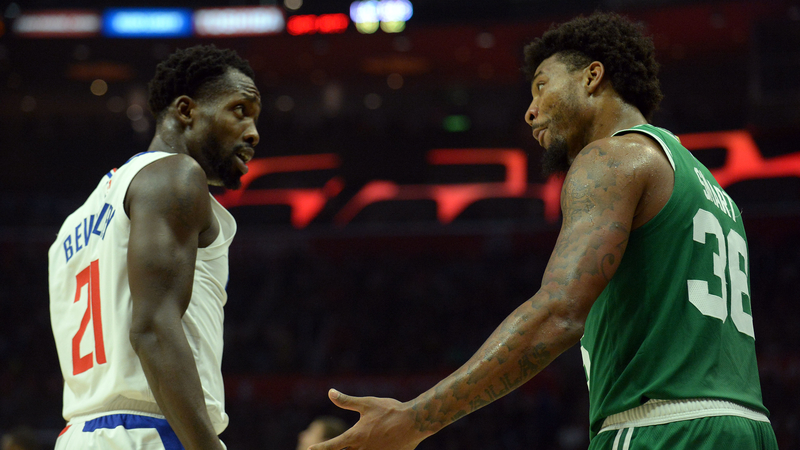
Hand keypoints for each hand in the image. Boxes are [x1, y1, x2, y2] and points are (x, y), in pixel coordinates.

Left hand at [307, 389, 430, 449]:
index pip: (332, 446)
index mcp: (355, 437)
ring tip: (350, 448)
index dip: (321, 448)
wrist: (413, 422)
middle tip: (329, 449)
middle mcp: (362, 449)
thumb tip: (330, 393)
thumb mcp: (366, 403)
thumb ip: (347, 401)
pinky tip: (369, 448)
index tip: (310, 449)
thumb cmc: (389, 410)